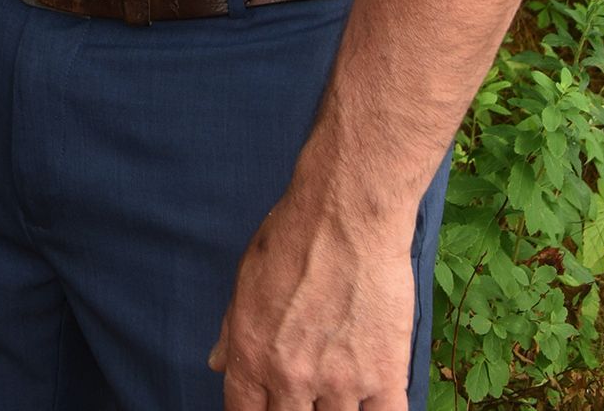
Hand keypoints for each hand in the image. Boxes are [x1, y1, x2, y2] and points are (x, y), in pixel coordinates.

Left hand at [208, 193, 416, 410]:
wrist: (347, 213)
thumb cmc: (293, 236)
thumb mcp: (246, 279)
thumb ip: (232, 330)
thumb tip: (218, 363)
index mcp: (252, 354)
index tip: (264, 407)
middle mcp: (292, 376)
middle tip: (303, 395)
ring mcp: (340, 381)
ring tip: (335, 391)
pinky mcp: (385, 375)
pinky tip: (371, 403)